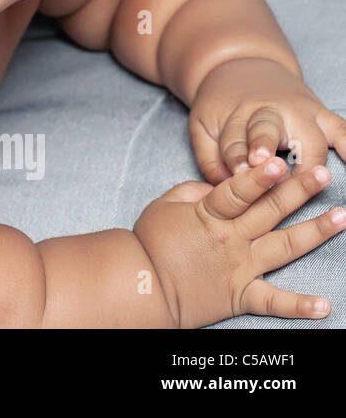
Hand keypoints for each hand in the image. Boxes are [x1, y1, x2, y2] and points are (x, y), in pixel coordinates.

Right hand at [133, 157, 343, 327]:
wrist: (140, 285)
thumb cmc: (149, 242)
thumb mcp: (163, 205)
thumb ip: (192, 190)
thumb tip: (216, 185)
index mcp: (209, 216)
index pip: (239, 192)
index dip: (260, 177)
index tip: (280, 161)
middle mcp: (231, 240)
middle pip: (270, 211)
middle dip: (298, 191)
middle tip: (323, 173)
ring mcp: (240, 268)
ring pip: (284, 247)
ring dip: (315, 232)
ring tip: (341, 217)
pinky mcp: (241, 295)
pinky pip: (273, 302)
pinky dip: (298, 306)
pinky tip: (324, 306)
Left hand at [189, 56, 345, 182]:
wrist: (243, 67)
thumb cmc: (221, 107)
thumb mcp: (203, 126)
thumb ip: (210, 157)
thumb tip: (226, 188)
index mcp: (237, 116)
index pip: (234, 139)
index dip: (235, 157)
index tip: (238, 173)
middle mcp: (269, 111)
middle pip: (269, 129)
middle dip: (267, 145)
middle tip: (265, 165)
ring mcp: (299, 112)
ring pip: (309, 134)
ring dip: (311, 156)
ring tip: (315, 178)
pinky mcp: (322, 115)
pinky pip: (343, 129)